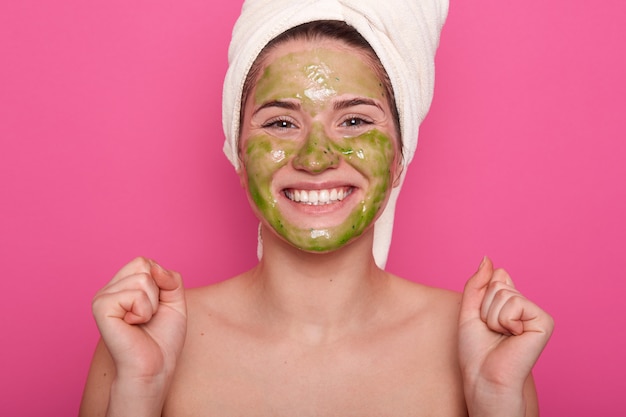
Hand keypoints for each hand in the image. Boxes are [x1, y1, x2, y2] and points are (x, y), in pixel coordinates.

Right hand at [92, 257, 186, 382]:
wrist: (155, 368)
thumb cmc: (163, 339)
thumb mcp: (175, 301)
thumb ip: (170, 278)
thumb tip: (153, 267)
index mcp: (123, 286)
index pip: (146, 262)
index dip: (161, 282)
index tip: (157, 306)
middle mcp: (110, 288)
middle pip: (143, 265)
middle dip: (157, 291)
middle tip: (148, 315)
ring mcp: (103, 297)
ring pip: (142, 279)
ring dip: (151, 304)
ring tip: (141, 321)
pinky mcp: (101, 307)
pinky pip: (135, 294)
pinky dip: (143, 311)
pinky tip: (132, 325)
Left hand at [458, 257, 553, 414]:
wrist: (484, 377)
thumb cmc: (475, 350)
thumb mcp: (469, 310)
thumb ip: (478, 283)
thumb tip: (487, 258)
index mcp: (509, 303)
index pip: (496, 276)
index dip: (482, 297)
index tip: (484, 319)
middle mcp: (524, 306)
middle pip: (498, 283)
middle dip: (486, 308)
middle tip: (491, 331)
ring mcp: (535, 313)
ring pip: (504, 293)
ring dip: (493, 316)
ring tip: (500, 335)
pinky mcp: (544, 321)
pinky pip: (515, 303)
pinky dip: (505, 320)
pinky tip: (513, 336)